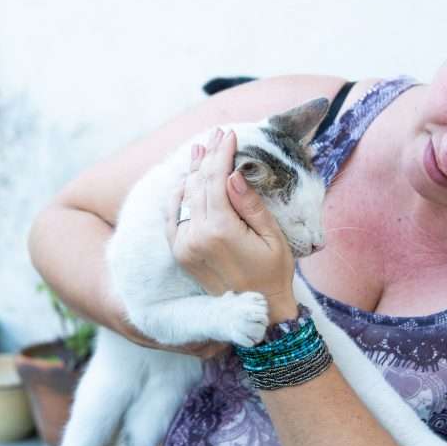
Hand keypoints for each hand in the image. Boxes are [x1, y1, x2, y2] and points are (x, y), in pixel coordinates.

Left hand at [165, 128, 297, 320]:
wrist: (258, 311)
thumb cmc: (273, 274)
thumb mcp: (272, 237)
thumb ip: (250, 204)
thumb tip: (231, 175)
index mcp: (220, 231)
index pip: (215, 180)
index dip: (221, 155)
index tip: (229, 135)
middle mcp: (195, 237)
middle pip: (198, 185)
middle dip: (208, 157)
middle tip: (215, 135)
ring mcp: (183, 245)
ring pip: (184, 197)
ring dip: (192, 172)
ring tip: (200, 149)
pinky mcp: (179, 252)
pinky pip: (172, 217)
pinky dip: (178, 195)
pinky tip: (185, 180)